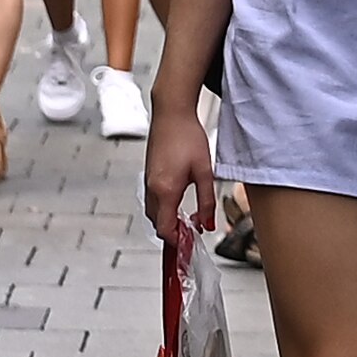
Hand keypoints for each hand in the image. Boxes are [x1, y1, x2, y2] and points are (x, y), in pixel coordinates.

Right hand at [144, 96, 218, 242]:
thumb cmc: (188, 137)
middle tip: (193, 232)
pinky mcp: (149, 174)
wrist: (172, 112)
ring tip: (189, 218)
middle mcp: (152, 188)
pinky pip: (152, 200)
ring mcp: (147, 181)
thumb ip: (207, 201)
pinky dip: (164, 208)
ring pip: (153, 212)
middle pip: (157, 223)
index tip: (191, 243)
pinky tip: (179, 202)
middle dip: (174, 232)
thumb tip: (208, 225)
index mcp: (165, 190)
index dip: (177, 240)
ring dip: (168, 219)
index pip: (165, 229)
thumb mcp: (204, 172)